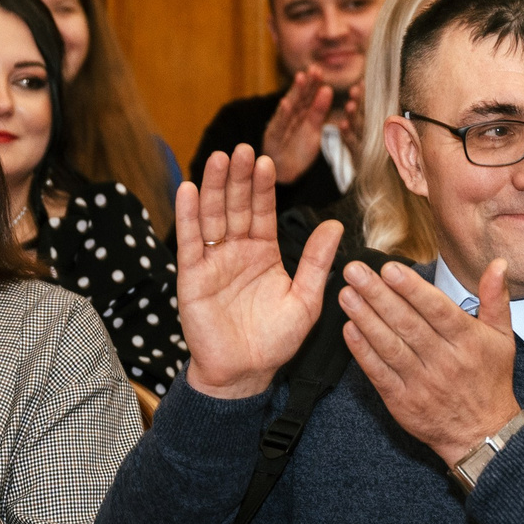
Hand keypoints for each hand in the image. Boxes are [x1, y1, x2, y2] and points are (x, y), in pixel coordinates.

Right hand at [175, 144, 340, 397]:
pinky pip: (189, 242)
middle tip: (241, 149)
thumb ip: (317, 262)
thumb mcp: (305, 300)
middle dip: (238, 178)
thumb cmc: (275, 341)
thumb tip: (336, 227)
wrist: (244, 373)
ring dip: (212, 187)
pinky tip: (188, 190)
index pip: (263, 211)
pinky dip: (187, 215)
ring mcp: (213, 262)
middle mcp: (237, 251)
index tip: (265, 161)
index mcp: (264, 253)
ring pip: (212, 216)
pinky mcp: (191, 277)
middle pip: (235, 206)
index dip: (262, 187)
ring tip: (217, 159)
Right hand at [259, 67, 337, 183]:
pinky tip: (285, 104)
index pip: (308, 96)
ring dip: (295, 93)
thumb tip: (327, 89)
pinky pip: (279, 125)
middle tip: (314, 69)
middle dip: (306, 83)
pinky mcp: (274, 137)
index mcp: (300, 113)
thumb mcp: (313, 129)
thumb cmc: (298, 149)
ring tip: (301, 78)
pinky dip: (282, 115)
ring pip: (290, 108)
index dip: (313, 84)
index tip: (320, 70)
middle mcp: (289, 116)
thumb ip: (319, 110)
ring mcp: (281, 125)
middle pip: (299, 98)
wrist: (284, 171)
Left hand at [339, 256, 518, 467]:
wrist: (482, 434)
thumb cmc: (490, 382)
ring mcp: (421, 382)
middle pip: (407, 323)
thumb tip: (497, 263)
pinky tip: (349, 330)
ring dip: (365, 319)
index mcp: (467, 342)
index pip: (437, 310)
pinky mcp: (402, 401)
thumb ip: (496, 298)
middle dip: (378, 295)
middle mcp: (443, 361)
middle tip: (356, 272)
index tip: (389, 269)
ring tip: (347, 295)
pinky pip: (379, 373)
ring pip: (390, 346)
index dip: (411, 289)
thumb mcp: (503, 337)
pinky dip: (362, 351)